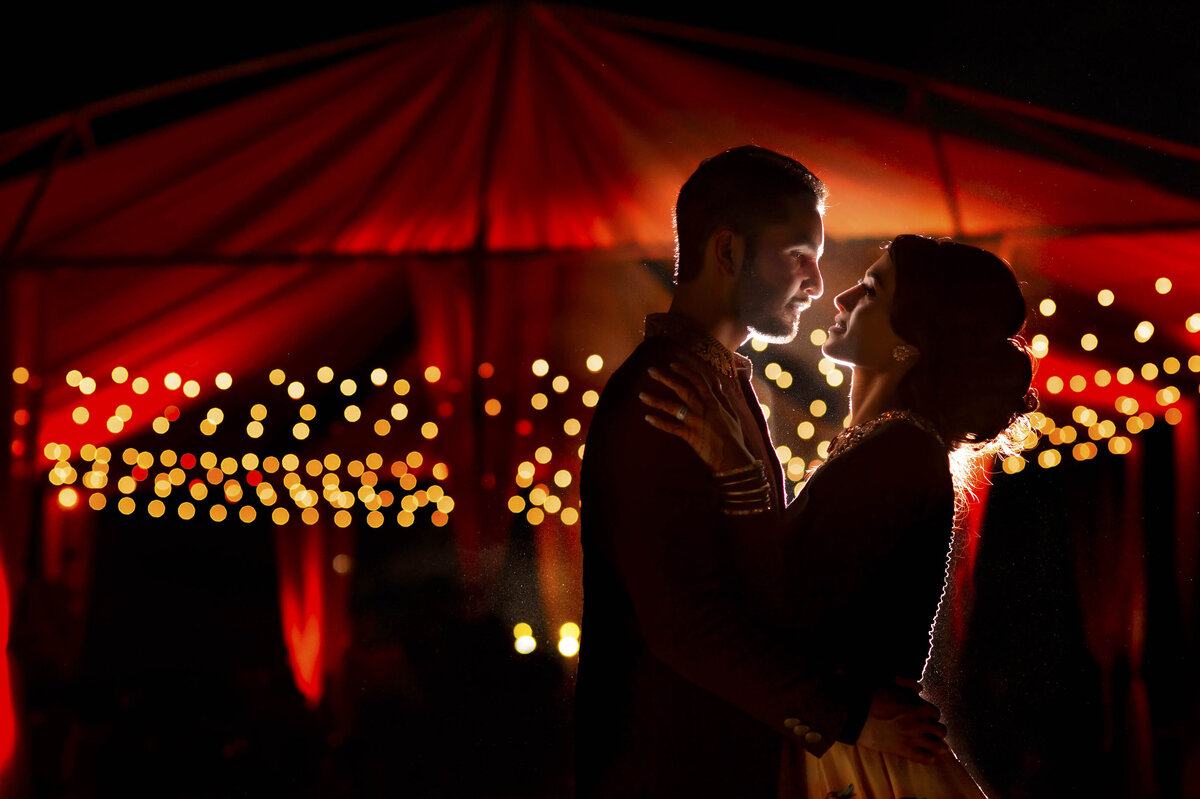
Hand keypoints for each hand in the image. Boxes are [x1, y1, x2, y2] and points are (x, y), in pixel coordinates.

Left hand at [638, 360, 753, 471]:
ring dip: (656, 400)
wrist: (733, 457)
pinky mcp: (690, 435)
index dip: (684, 371)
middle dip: (665, 378)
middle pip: (682, 389)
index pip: (698, 381)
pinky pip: (671, 427)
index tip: (672, 365)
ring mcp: (695, 422)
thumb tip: (717, 383)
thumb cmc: (734, 437)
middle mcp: (703, 409)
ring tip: (641, 395)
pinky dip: (659, 422)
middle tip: (650, 371)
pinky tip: (647, 417)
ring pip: (673, 407)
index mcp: (713, 402)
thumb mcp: (731, 414)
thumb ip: (722, 398)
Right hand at [856, 678, 947, 764]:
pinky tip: (928, 756)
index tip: (926, 717)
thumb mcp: (890, 682)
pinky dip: (930, 758)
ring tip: (934, 746)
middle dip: (936, 730)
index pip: (936, 713)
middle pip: (940, 730)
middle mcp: (919, 723)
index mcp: (918, 706)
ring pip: (938, 746)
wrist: (855, 713)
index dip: (931, 715)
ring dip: (937, 745)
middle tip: (930, 731)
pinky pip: (926, 758)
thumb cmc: (871, 695)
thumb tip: (919, 688)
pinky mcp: (904, 750)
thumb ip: (908, 683)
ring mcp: (912, 738)